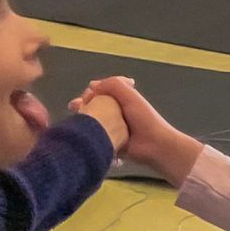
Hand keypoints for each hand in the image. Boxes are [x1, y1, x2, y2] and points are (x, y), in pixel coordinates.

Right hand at [77, 75, 203, 184]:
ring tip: (76, 114)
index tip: (90, 94)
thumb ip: (113, 84)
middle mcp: (116, 111)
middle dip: (83, 102)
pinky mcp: (107, 140)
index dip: (93, 91)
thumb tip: (92, 86)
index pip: (101, 91)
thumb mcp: (130, 96)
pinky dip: (84, 130)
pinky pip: (92, 134)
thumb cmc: (144, 119)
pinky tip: (79, 129)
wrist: (153, 145)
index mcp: (122, 99)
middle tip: (79, 105)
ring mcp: (111, 126)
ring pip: (91, 118)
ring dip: (81, 115)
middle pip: (93, 104)